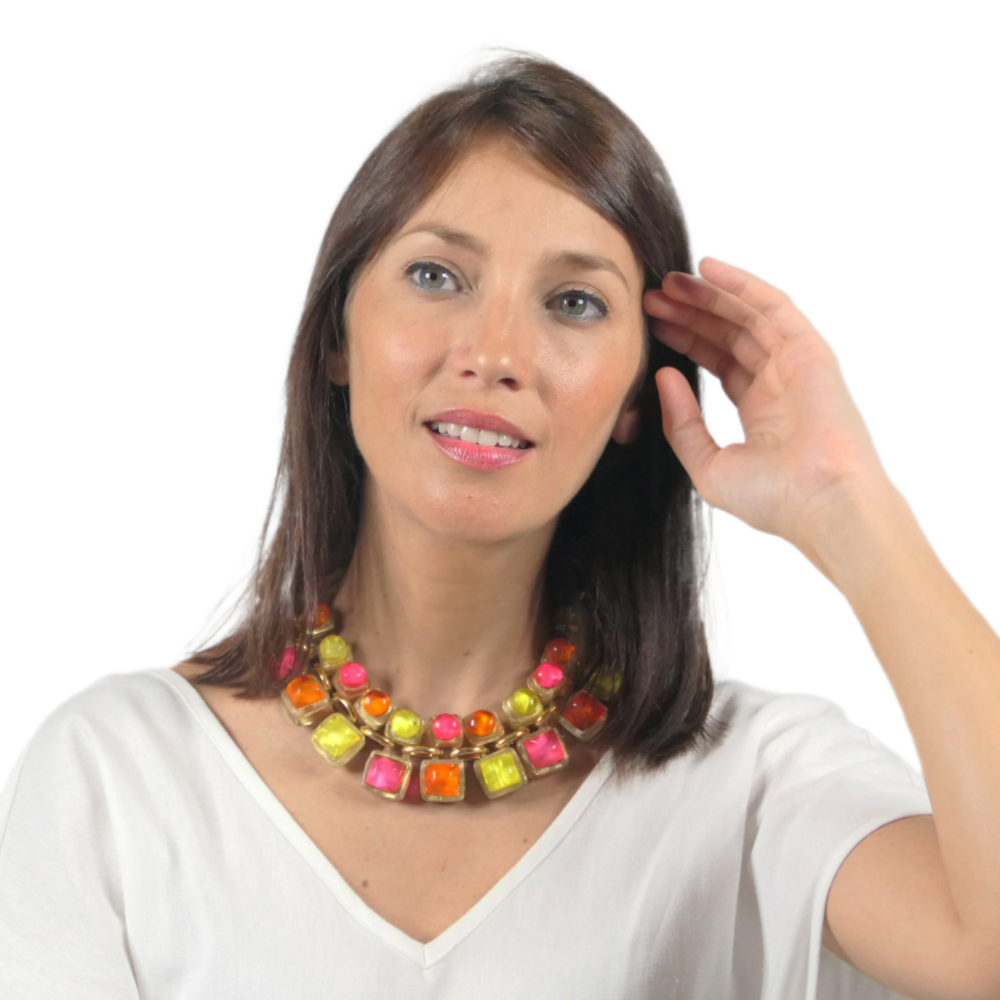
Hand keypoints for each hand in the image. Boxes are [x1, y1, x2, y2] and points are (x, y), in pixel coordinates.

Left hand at [643, 257, 890, 561]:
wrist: (822, 503)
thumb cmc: (773, 498)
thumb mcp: (709, 465)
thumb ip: (682, 424)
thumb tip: (663, 376)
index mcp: (760, 410)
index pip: (717, 360)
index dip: (684, 338)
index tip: (651, 323)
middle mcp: (779, 382)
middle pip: (728, 333)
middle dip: (690, 312)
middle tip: (652, 296)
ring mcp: (796, 365)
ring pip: (746, 316)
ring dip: (707, 296)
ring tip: (668, 282)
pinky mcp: (810, 351)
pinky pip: (773, 307)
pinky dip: (742, 285)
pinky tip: (708, 269)